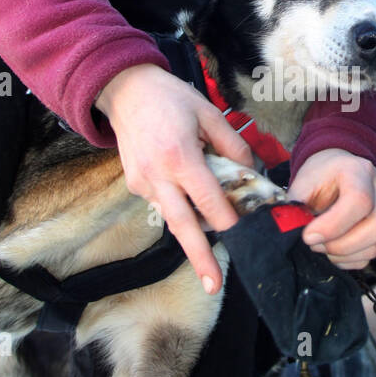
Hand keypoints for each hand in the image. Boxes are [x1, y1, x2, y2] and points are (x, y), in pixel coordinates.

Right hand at [95, 64, 253, 293]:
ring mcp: (142, 183)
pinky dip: (180, 206)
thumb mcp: (209, 113)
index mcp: (180, 156)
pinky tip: (188, 193)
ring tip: (215, 232)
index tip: (242, 238)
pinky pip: (163, 204)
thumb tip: (251, 174)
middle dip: (199, 258)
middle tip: (213, 286)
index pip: (208, 199)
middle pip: (182, 225)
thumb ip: (233, 145)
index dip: (227, 221)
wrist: (124, 90)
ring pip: (173, 217)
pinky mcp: (134, 185)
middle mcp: (158, 176)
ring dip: (194, 228)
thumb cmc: (171, 98)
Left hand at [287, 149, 375, 270]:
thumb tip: (293, 234)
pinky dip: (349, 260)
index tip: (308, 236)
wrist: (336, 170)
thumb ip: (298, 208)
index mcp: (358, 170)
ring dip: (344, 254)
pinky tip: (332, 249)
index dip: (333, 225)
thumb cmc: (318, 177)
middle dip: (341, 245)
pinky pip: (371, 254)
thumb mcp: (303, 184)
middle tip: (315, 243)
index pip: (359, 200)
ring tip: (321, 246)